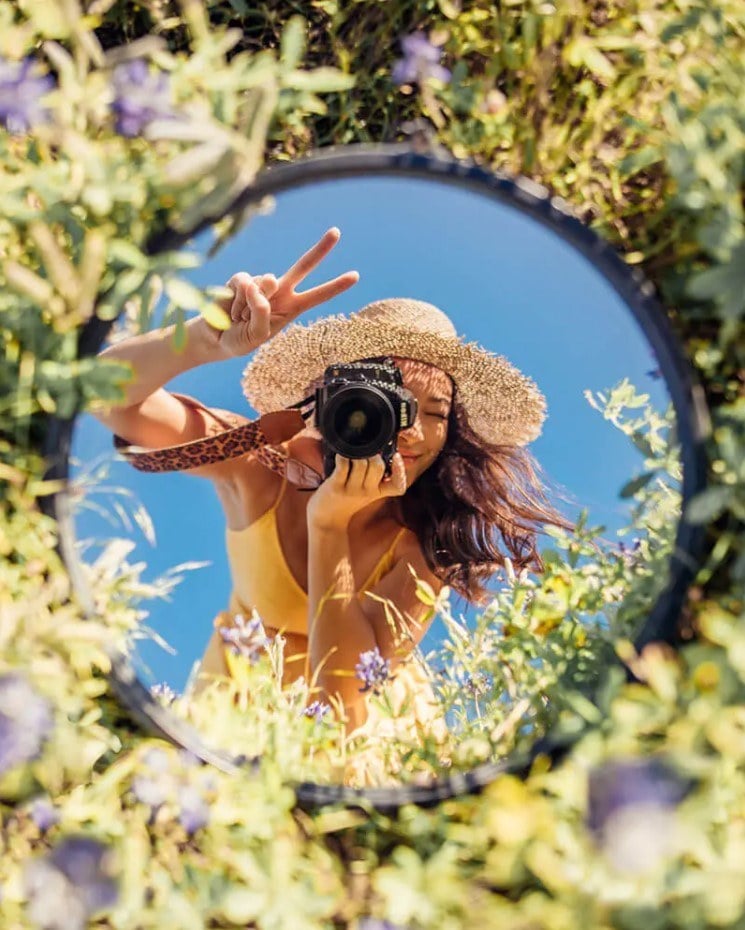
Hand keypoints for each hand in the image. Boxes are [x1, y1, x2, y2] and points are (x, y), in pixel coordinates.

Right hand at [213, 228, 358, 358]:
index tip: (355, 276)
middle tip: (337, 231)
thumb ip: (263, 311)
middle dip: (321, 250)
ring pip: (264, 282)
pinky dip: (235, 299)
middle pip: (303, 266)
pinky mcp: (242, 279)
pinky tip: (231, 309)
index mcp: (292, 308)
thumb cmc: (240, 340)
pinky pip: (243, 282)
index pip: (317, 296)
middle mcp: (280, 292)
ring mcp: (262, 283)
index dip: (335, 286)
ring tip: (240, 319)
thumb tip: (265, 279)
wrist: (215, 338)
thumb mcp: (257, 334)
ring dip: (247, 307)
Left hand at [306, 453, 406, 531]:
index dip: (401, 471)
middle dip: (373, 454)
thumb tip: (376, 452)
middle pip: (378, 466)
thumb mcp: (366, 492)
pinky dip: (342, 456)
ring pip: (361, 463)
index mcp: (378, 492)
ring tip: (351, 455)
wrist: (327, 520)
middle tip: (366, 454)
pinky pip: (343, 465)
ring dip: (356, 454)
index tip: (396, 457)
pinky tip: (340, 456)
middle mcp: (367, 492)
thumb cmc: (346, 501)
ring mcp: (352, 490)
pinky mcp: (336, 486)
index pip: (398, 486)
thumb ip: (373, 477)